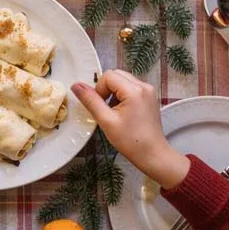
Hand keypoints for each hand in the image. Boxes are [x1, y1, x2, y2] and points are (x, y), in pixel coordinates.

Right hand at [71, 71, 187, 188]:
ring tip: (115, 112)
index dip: (99, 89)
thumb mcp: (106, 121)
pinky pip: (131, 87)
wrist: (153, 154)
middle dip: (106, 89)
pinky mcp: (150, 97)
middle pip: (116, 75)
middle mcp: (144, 86)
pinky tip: (123, 112)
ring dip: (114, 92)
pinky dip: (123, 95)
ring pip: (123, 80)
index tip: (101, 107)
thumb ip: (90, 101)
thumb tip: (76, 85)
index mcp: (134, 90)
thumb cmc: (131, 141)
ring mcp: (149, 91)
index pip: (108, 76)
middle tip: (106, 109)